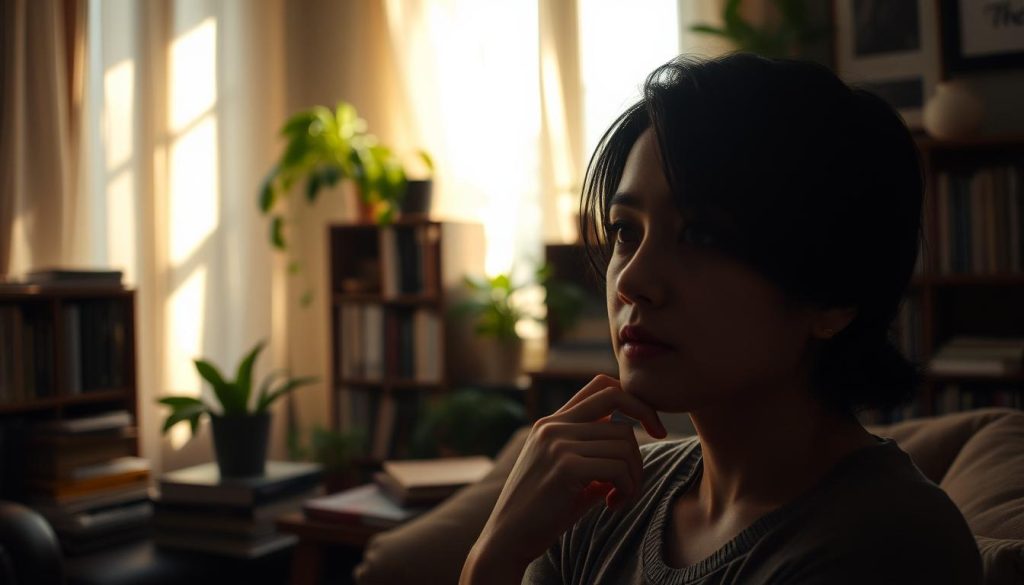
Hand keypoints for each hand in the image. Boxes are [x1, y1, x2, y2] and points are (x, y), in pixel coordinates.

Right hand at [461, 375, 666, 582]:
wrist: (506, 540)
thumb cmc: (541, 512)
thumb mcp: (566, 472)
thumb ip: (593, 452)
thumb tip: (629, 439)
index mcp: (551, 423)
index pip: (602, 386)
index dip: (636, 401)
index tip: (653, 430)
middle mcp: (553, 426)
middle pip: (621, 416)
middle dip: (641, 448)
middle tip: (634, 480)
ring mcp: (557, 443)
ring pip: (625, 445)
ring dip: (633, 477)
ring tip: (619, 498)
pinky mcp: (566, 466)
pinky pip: (618, 469)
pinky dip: (627, 489)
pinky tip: (612, 506)